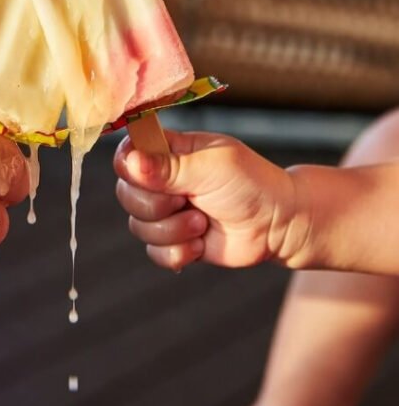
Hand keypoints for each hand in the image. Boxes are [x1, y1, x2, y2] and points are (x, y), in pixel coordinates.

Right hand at [114, 130, 301, 271]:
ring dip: (173, 230)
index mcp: (169, 152)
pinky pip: (154, 253)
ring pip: (138, 227)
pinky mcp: (175, 242)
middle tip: (189, 202)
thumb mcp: (212, 168)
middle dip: (157, 206)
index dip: (129, 167)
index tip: (148, 175)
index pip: (126, 154)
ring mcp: (168, 213)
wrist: (279, 225)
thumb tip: (131, 162)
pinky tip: (201, 245)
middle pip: (126, 195)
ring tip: (203, 223)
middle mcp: (163, 181)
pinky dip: (178, 253)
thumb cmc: (252, 185)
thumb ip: (169, 166)